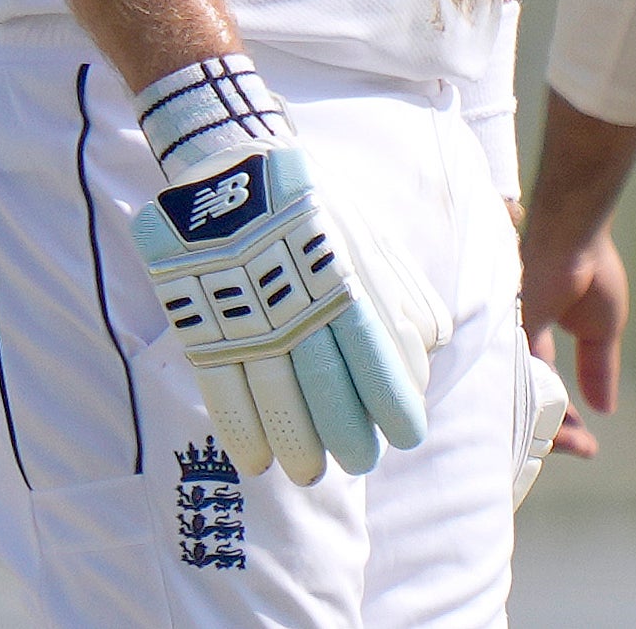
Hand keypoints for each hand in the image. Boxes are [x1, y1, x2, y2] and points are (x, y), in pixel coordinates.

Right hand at [132, 143, 444, 484]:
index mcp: (342, 274)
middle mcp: (296, 298)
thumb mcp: (366, 234)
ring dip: (296, 442)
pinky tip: (255, 459)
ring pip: (275, 395)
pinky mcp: (203, 318)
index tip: (407, 436)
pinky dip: (241, 430)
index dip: (392, 402)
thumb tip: (433, 348)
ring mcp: (245, 311)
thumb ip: (400, 290)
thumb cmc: (313, 206)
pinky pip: (222, 387)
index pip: (375, 354)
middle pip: (326, 385)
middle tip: (359, 461)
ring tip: (310, 471)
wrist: (232, 164)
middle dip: (347, 434)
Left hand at [520, 220, 625, 460]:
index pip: (541, 389)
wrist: (574, 235)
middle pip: (526, 402)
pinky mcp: (502, 335)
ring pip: (517, 399)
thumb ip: (598, 367)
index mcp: (535, 337)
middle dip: (555, 431)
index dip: (562, 418)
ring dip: (547, 425)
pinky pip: (511, 383)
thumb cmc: (589, 268)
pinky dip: (533, 406)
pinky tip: (556, 423)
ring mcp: (506, 341)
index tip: (588, 443)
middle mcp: (515, 344)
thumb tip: (605, 408)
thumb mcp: (601, 329)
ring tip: (577, 442)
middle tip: (583, 447)